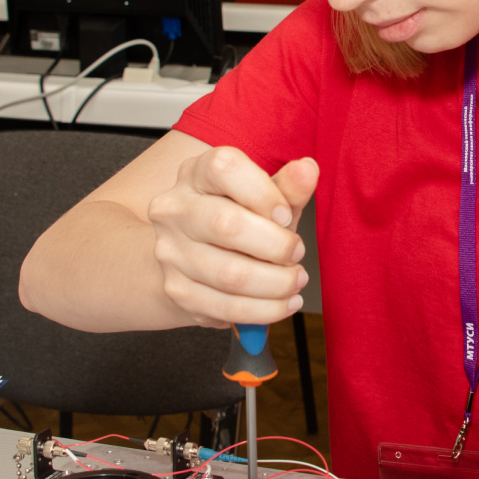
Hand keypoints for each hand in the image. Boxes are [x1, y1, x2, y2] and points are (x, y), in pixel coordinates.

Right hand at [147, 147, 318, 328]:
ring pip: (231, 275)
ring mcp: (171, 252)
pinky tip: (283, 303)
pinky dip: (265, 310)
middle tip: (297, 253)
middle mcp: (175, 209)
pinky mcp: (177, 290)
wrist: (191, 256)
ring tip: (295, 280)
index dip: (264, 193)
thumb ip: (287, 186)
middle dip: (277, 245)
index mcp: (196, 173)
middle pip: (227, 226)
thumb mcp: (264, 197)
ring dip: (276, 283)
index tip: (286, 215)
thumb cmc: (236, 218)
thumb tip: (308, 170)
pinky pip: (227, 308)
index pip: (225, 168)